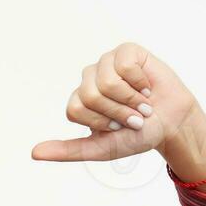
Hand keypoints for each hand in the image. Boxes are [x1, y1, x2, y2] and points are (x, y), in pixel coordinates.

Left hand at [30, 41, 204, 162]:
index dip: (99, 122)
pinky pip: (125, 65)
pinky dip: (140, 82)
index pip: (75, 109)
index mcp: (79, 100)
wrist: (171, 123)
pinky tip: (147, 86)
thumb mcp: (100, 149)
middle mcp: (89, 79)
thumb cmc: (136, 135)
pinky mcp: (127, 51)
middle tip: (133, 116)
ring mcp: (107, 63)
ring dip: (130, 98)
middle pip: (90, 96)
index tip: (116, 127)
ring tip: (142, 103)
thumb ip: (68, 150)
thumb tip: (34, 153)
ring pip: (107, 81)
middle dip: (117, 111)